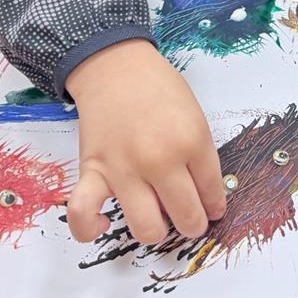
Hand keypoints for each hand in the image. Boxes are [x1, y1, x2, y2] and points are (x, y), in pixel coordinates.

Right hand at [65, 39, 225, 244]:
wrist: (115, 67)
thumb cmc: (158, 88)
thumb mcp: (195, 115)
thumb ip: (200, 156)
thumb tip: (203, 196)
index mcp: (192, 142)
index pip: (212, 192)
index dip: (215, 205)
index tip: (212, 209)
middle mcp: (160, 161)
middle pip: (186, 217)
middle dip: (194, 224)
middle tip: (190, 217)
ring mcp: (124, 170)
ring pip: (147, 229)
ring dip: (157, 230)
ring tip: (158, 217)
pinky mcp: (92, 172)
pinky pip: (83, 215)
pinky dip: (91, 228)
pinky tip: (105, 222)